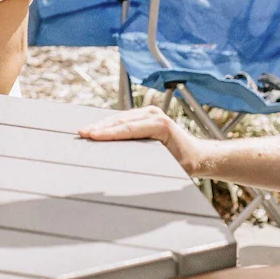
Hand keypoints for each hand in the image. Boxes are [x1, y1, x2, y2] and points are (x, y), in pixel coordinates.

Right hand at [77, 106, 205, 174]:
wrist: (198, 154)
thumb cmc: (185, 163)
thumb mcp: (170, 166)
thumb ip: (151, 163)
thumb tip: (129, 167)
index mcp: (160, 125)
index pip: (128, 128)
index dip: (108, 133)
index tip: (92, 136)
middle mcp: (154, 114)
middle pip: (120, 120)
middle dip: (100, 127)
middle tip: (81, 133)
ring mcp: (149, 112)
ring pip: (119, 117)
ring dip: (101, 124)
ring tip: (84, 131)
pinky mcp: (145, 115)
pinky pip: (123, 118)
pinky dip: (109, 124)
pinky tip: (96, 129)